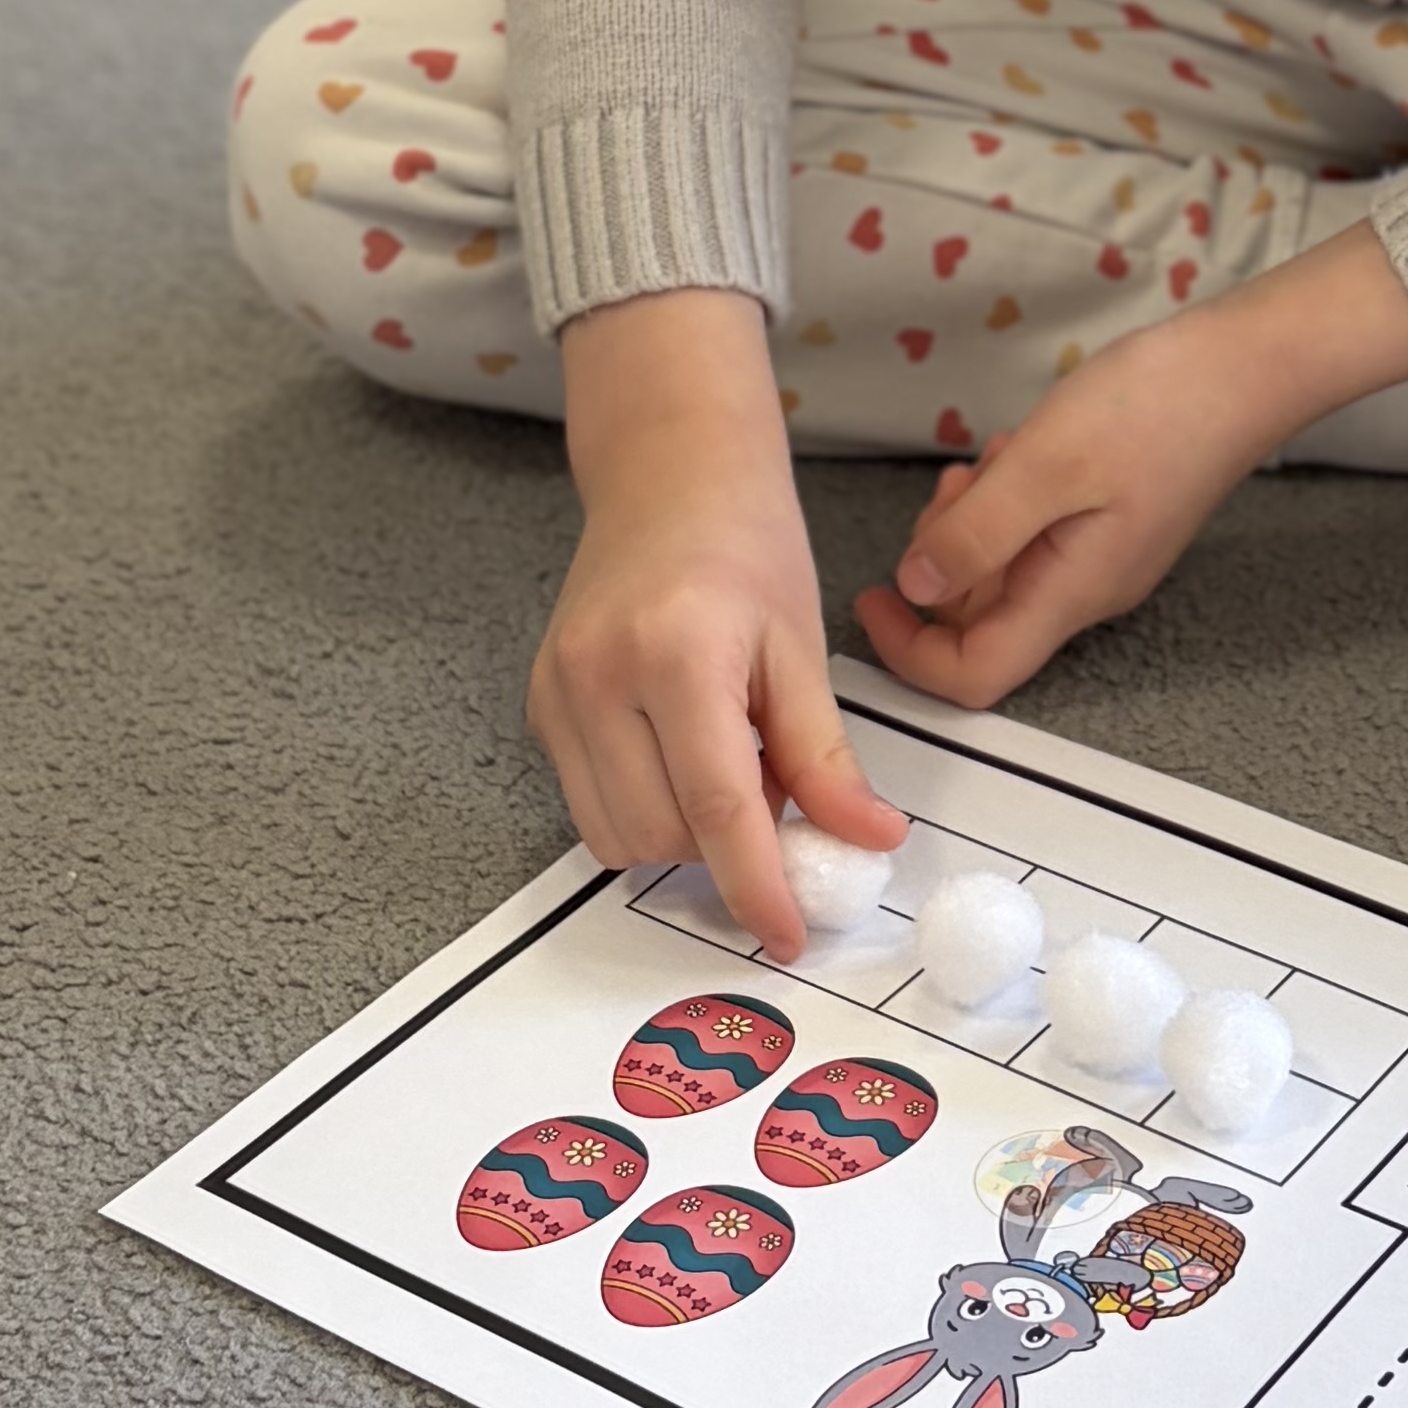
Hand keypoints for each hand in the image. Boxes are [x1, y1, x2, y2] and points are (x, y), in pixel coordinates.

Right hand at [532, 290, 901, 962]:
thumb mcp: (803, 645)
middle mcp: (600, 676)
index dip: (756, 884)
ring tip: (726, 762)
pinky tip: (680, 752)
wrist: (668, 474)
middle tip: (776, 790)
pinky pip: (591, 804)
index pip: (718, 806)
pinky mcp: (540, 704)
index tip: (788, 934)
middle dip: (725, 849)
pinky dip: (644, 808)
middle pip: (663, 834)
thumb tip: (868, 842)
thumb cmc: (747, 543)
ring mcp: (558, 691)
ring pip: (616, 837)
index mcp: (678, 653)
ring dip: (681, 836)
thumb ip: (825, 755)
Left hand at [849, 232, 1407, 710]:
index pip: (975, 673)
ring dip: (973, 523)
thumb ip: (976, 533)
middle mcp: (1086, 591)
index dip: (910, 651)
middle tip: (952, 491)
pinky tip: (1020, 453)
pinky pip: (1033, 536)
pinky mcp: (1109, 523)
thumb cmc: (1158, 407)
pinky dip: (1006, 501)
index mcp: (1072, 592)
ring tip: (991, 461)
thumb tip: (917, 587)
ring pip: (1003, 573)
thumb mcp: (1046, 464)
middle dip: (941, 563)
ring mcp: (1101, 558)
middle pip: (981, 622)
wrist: (1246, 368)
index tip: (872, 597)